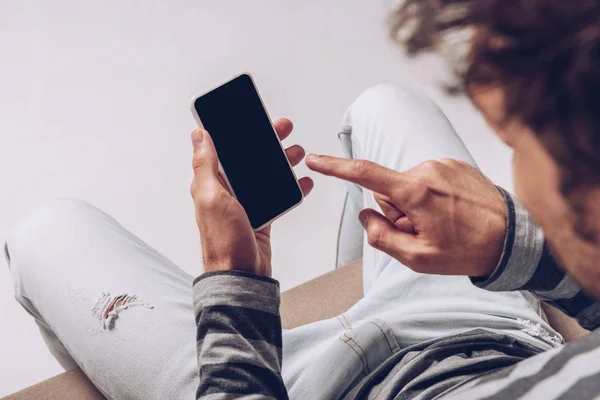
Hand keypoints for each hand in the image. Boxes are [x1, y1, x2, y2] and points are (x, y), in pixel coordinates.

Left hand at [190, 119, 312, 276]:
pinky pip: (277, 195)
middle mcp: (227, 191)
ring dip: (282, 161)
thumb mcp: (212, 197)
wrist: (242, 275)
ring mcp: (245, 204)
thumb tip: (198, 135)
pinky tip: (302, 180)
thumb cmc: (224, 241)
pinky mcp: (261, 216)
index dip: (237, 131)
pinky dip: (290, 186)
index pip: (223, 148)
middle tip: (284, 128)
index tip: (253, 117)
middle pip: (248, 158)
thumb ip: (206, 165)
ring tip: (297, 152)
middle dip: (267, 142)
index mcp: (211, 182)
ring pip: (266, 174)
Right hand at [306, 155, 505, 276]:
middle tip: (423, 232)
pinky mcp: (454, 165)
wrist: (514, 239)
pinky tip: (451, 213)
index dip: (335, 167)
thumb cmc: (468, 250)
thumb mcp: (418, 258)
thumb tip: (366, 216)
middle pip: (387, 191)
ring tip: (441, 224)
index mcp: (415, 191)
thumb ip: (382, 237)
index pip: (364, 174)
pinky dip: (430, 197)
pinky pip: (426, 180)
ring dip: (414, 205)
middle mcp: (427, 170)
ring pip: (406, 186)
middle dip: (396, 212)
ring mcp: (442, 165)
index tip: (314, 159)